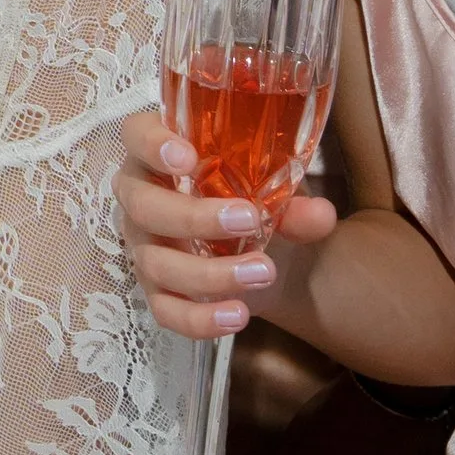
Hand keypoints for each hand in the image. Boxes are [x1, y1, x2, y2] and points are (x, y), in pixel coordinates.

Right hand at [114, 105, 335, 338]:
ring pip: (157, 263)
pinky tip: (238, 316)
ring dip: (209, 273)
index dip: (152, 144)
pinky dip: (199, 319)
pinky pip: (165, 311)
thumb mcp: (274, 188)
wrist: (259, 246)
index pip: (136, 135)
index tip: (188, 158)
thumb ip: (294, 200)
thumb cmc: (250, 195)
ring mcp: (144, 246)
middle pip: (143, 206)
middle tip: (249, 220)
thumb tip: (318, 215)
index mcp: (160, 154)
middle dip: (194, 217)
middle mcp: (141, 197)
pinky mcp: (156, 290)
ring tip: (263, 273)